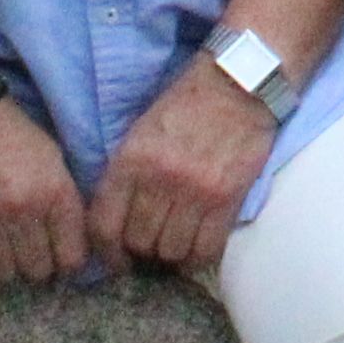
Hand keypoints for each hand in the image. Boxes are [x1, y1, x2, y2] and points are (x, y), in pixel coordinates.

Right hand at [0, 94, 87, 284]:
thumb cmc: (11, 133)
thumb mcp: (53, 158)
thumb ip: (64, 199)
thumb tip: (73, 242)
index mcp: (55, 192)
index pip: (72, 257)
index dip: (67, 261)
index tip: (59, 257)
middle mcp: (23, 212)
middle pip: (38, 271)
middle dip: (36, 265)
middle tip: (27, 253)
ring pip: (4, 275)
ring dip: (5, 267)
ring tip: (1, 251)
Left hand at [91, 61, 276, 274]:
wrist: (239, 83)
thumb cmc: (187, 103)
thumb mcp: (141, 130)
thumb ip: (125, 172)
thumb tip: (116, 218)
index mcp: (131, 160)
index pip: (105, 224)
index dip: (106, 252)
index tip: (114, 259)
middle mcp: (160, 178)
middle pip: (139, 242)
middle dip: (141, 252)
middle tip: (149, 248)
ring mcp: (195, 191)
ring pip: (171, 250)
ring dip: (170, 255)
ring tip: (174, 246)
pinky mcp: (228, 198)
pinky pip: (207, 248)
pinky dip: (199, 258)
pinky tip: (196, 251)